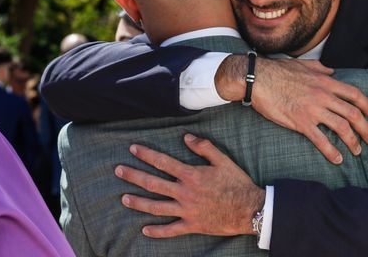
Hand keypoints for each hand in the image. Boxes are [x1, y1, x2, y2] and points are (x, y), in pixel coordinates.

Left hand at [114, 134, 264, 237]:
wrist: (249, 209)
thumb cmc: (237, 183)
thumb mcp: (223, 160)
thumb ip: (204, 147)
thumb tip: (186, 137)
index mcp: (191, 175)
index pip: (163, 162)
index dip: (146, 154)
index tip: (133, 149)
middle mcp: (185, 192)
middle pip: (153, 183)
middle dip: (133, 176)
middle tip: (118, 171)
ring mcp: (186, 210)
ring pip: (156, 207)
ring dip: (138, 202)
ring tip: (123, 198)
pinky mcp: (192, 225)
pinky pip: (170, 230)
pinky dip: (157, 231)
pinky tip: (144, 230)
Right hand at [216, 56, 367, 163]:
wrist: (258, 79)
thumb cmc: (279, 70)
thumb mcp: (304, 65)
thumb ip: (321, 68)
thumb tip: (332, 70)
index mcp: (326, 81)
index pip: (355, 94)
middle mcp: (324, 96)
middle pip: (353, 114)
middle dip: (366, 129)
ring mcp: (313, 110)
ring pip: (342, 128)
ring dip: (353, 142)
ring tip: (357, 151)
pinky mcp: (301, 122)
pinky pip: (321, 140)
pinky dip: (332, 151)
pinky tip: (337, 159)